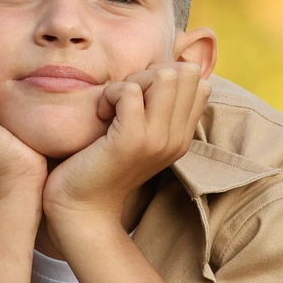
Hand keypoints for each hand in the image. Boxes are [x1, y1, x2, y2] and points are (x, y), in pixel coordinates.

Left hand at [43, 61, 212, 231]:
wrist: (83, 210)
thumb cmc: (101, 167)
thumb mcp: (137, 136)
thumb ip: (154, 110)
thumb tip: (159, 72)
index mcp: (182, 137)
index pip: (199, 83)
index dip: (167, 76)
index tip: (140, 98)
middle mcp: (177, 138)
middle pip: (185, 73)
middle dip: (150, 73)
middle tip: (125, 98)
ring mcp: (158, 139)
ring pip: (164, 76)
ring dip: (132, 81)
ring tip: (114, 105)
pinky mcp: (132, 140)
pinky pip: (130, 91)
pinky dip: (111, 93)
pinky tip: (101, 114)